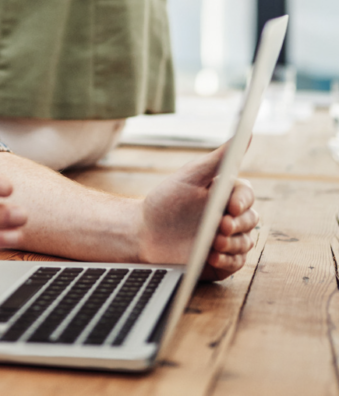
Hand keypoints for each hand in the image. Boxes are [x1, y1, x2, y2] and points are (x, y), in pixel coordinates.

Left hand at [137, 146, 257, 279]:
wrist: (145, 232)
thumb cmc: (167, 200)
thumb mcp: (191, 176)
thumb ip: (219, 158)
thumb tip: (247, 133)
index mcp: (226, 194)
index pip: (246, 196)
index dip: (242, 201)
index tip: (229, 205)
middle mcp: (231, 217)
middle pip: (251, 221)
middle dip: (236, 224)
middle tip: (219, 225)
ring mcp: (228, 240)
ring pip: (246, 243)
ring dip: (232, 244)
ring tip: (212, 243)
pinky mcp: (223, 261)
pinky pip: (236, 264)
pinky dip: (227, 261)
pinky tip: (211, 257)